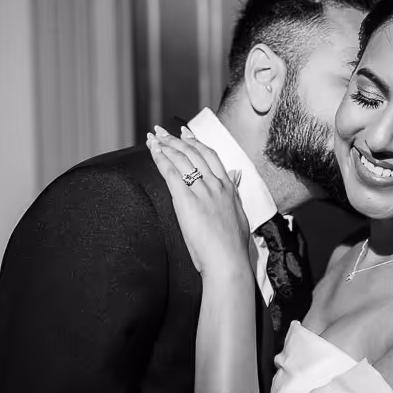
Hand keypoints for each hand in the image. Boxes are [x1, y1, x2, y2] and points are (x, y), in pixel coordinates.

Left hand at [147, 127, 251, 282]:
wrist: (228, 261)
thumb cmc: (232, 245)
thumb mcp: (239, 213)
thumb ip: (234, 192)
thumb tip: (235, 176)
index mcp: (228, 188)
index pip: (210, 155)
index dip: (195, 142)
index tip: (184, 133)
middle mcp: (216, 185)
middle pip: (193, 153)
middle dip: (175, 139)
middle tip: (161, 132)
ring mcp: (202, 192)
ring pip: (181, 160)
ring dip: (165, 146)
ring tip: (154, 138)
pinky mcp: (187, 201)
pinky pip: (172, 174)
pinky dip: (162, 160)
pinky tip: (154, 153)